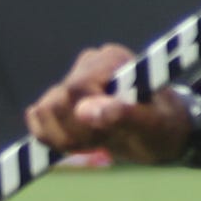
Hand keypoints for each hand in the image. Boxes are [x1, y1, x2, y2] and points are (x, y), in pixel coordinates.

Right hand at [25, 43, 191, 163]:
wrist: (161, 133)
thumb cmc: (163, 127)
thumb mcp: (151, 125)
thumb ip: (121, 114)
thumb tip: (85, 110)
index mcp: (112, 60)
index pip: (74, 90)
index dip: (83, 120)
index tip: (107, 134)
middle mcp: (88, 64)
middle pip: (54, 103)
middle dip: (76, 133)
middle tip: (104, 139)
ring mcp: (71, 81)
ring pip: (41, 113)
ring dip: (67, 138)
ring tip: (97, 139)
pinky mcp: (59, 98)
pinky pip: (36, 120)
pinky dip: (54, 139)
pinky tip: (81, 140)